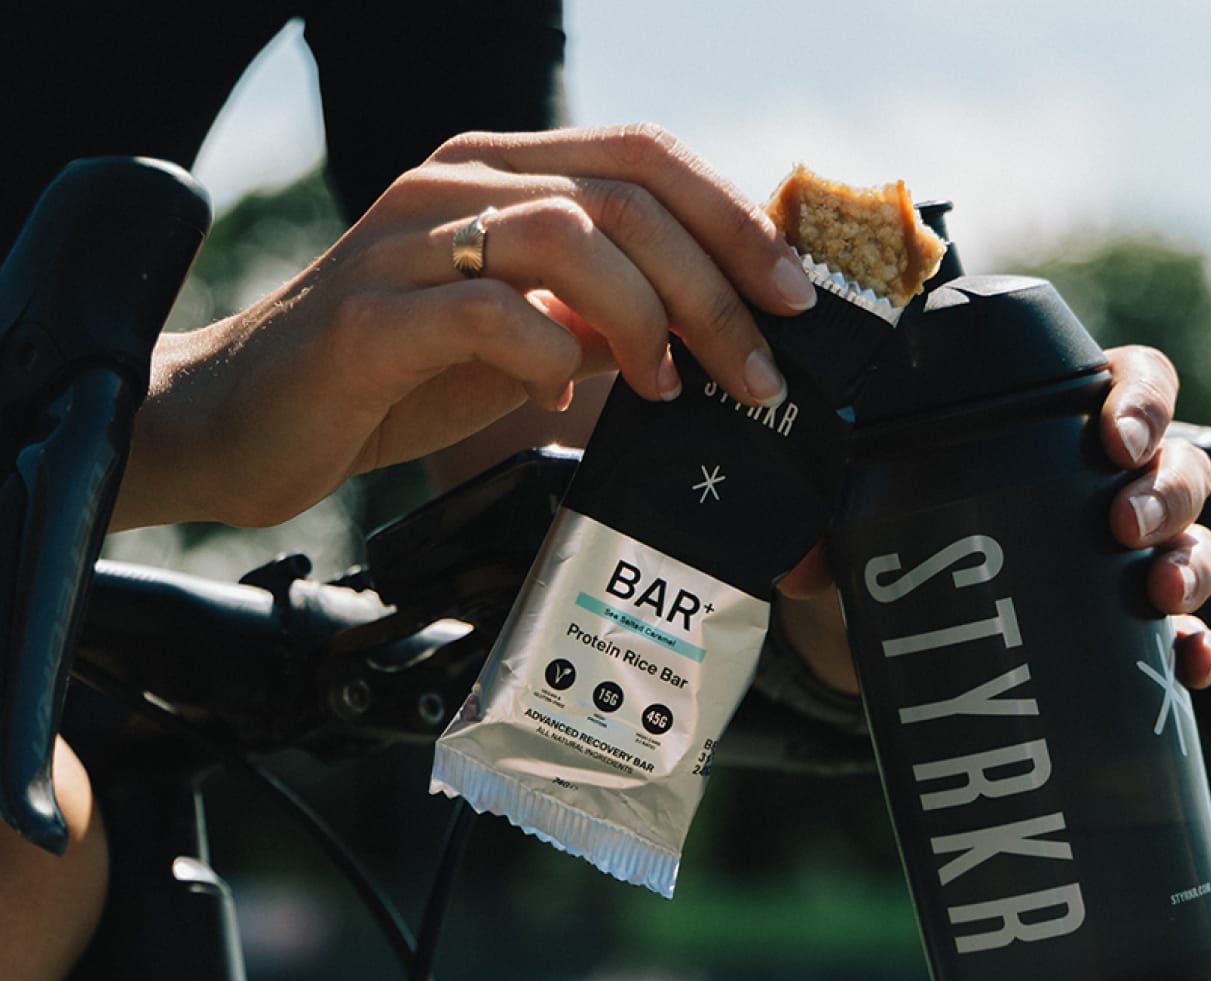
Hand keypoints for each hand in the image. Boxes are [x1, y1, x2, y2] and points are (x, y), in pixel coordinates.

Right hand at [113, 125, 816, 531]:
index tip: (794, 300)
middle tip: (757, 369)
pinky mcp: (369, 317)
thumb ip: (597, 323)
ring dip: (645, 316)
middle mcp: (455, 187)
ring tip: (666, 386)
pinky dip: (546, 354)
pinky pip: (485, 311)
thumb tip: (703, 333)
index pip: (645, 159)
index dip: (735, 221)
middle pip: (626, 192)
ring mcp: (406, 244)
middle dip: (717, 285)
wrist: (243, 419)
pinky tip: (559, 398)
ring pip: (566, 232)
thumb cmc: (388, 380)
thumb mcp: (517, 343)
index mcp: (498, 178)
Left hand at [775, 343, 1210, 693]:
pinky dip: (1199, 648)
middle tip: (1122, 527)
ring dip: (1190, 562)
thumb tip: (797, 571)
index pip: (1132, 383)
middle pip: (1177, 465)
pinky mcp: (1127, 629)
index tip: (1114, 437)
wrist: (904, 636)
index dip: (1142, 399)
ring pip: (1192, 542)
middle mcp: (1108, 486)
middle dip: (1164, 491)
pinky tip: (1191, 665)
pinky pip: (1187, 633)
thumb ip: (832, 525)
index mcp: (1057, 430)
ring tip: (1157, 596)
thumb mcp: (865, 520)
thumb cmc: (898, 546)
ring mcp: (1126, 560)